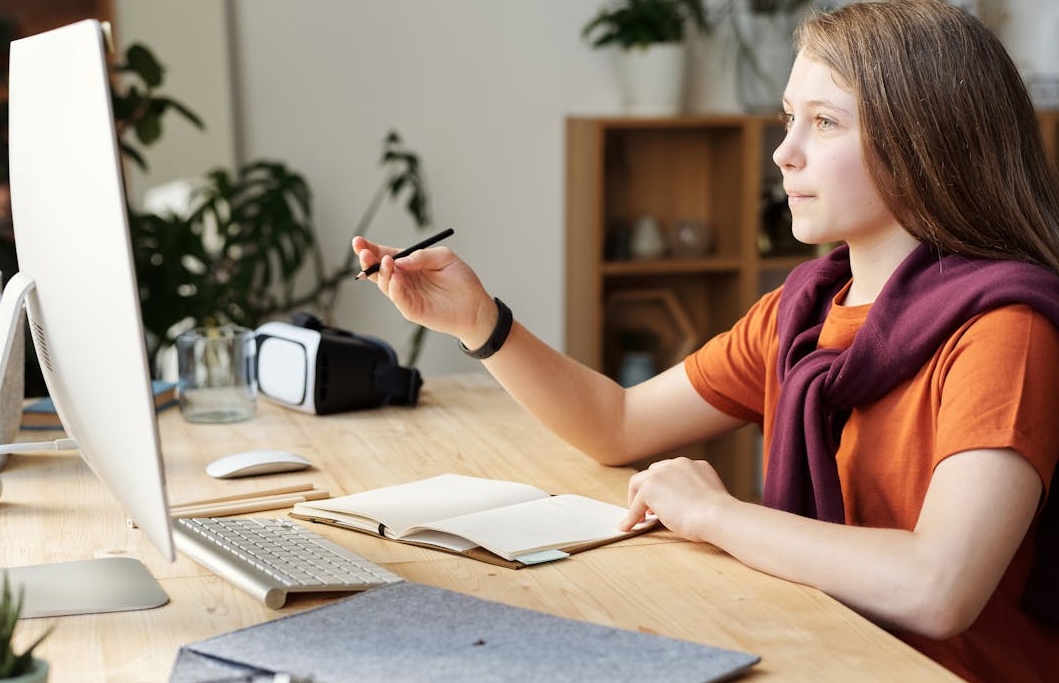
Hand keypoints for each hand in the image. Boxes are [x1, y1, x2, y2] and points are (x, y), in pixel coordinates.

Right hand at [351, 235, 496, 346]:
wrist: (476, 306)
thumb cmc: (461, 281)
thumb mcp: (444, 257)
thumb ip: (422, 255)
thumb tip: (401, 260)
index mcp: (408, 264)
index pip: (384, 255)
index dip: (370, 249)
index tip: (359, 241)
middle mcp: (403, 279)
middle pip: (378, 269)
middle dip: (368, 260)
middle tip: (363, 252)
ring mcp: (406, 295)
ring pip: (384, 284)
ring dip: (381, 272)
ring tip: (386, 262)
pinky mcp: (411, 309)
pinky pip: (398, 298)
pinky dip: (394, 288)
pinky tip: (395, 278)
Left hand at [620, 457, 734, 541]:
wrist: (716, 515)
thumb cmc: (719, 515)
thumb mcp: (710, 497)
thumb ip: (697, 494)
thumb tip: (686, 507)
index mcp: (695, 466)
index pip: (673, 472)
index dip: (665, 487)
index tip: (664, 501)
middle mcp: (678, 464)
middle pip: (654, 472)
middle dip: (650, 489)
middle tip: (651, 510)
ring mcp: (662, 473)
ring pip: (640, 482)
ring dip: (636, 499)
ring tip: (639, 518)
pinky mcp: (650, 487)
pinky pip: (636, 504)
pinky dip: (631, 516)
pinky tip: (628, 526)